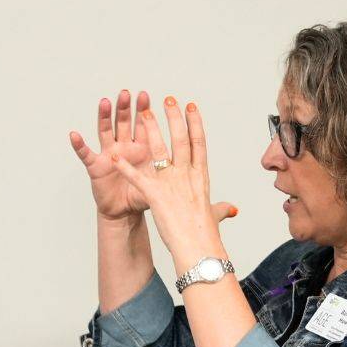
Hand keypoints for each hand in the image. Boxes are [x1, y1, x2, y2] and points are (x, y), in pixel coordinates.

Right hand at [68, 90, 157, 220]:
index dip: (142, 110)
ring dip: (104, 116)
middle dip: (124, 108)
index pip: (141, 124)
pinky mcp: (96, 166)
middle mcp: (124, 146)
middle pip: (123, 122)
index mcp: (141, 147)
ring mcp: (108, 154)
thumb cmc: (142, 196)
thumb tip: (188, 159)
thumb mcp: (158, 180)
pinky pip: (86, 154)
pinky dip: (79, 145)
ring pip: (105, 131)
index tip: (145, 95)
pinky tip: (74, 135)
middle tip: (126, 94)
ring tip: (105, 102)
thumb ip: (168, 168)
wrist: (125, 212)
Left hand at [109, 97, 236, 266]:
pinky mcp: (156, 196)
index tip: (191, 107)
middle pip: (180, 139)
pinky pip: (137, 178)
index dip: (195, 123)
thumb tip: (232, 209)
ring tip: (143, 113)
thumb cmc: (206, 234)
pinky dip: (125, 168)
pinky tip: (115, 157)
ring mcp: (171, 184)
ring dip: (150, 131)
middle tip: (167, 99)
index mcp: (201, 177)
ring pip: (159, 150)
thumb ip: (222, 209)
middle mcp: (187, 175)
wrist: (199, 247)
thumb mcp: (215, 216)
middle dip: (173, 117)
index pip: (199, 143)